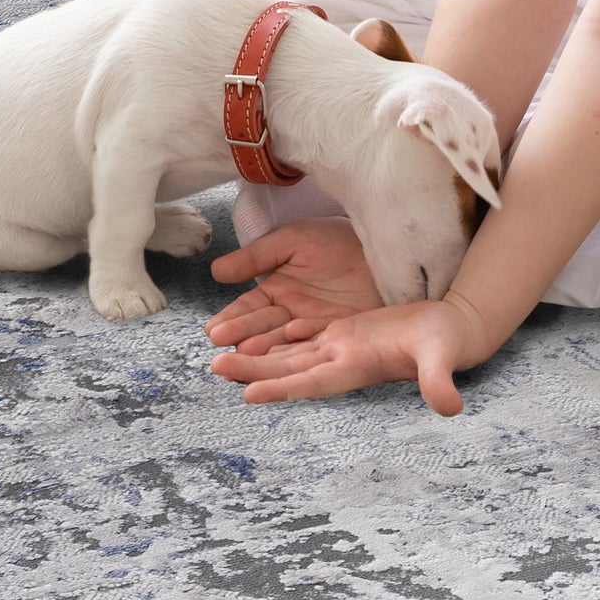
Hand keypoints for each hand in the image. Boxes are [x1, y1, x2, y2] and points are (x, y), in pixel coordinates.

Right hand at [203, 216, 381, 347]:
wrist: (384, 245)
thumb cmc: (338, 238)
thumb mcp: (293, 241)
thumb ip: (256, 257)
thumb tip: (216, 272)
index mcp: (277, 290)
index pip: (248, 309)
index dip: (232, 320)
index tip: (214, 331)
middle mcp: (291, 314)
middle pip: (261, 331)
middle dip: (241, 340)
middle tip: (222, 351)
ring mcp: (313, 328)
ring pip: (282, 345)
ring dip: (262, 354)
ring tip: (244, 358)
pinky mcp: (337, 336)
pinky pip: (313, 347)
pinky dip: (294, 353)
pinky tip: (278, 360)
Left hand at [207, 293, 500, 414]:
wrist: (454, 329)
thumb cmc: (448, 342)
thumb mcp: (442, 357)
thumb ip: (439, 380)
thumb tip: (451, 407)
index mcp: (358, 366)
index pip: (313, 381)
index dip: (282, 387)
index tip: (249, 394)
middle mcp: (343, 360)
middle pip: (290, 368)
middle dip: (253, 369)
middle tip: (215, 366)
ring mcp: (343, 347)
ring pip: (291, 353)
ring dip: (259, 356)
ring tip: (221, 356)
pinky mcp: (347, 332)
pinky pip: (307, 335)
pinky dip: (280, 336)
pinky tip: (258, 332)